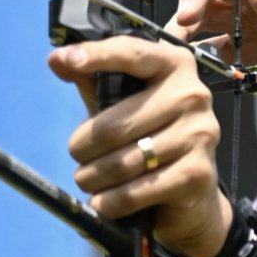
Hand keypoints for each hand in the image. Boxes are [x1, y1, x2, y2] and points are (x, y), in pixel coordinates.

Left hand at [49, 33, 232, 256]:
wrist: (194, 196)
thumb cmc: (152, 140)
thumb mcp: (124, 104)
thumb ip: (94, 80)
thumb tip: (57, 59)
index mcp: (175, 65)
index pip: (131, 53)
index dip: (96, 56)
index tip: (64, 59)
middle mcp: (193, 94)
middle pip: (113, 125)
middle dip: (82, 148)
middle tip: (79, 157)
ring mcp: (200, 134)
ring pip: (121, 163)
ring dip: (93, 178)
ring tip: (89, 181)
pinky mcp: (198, 174)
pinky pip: (135, 192)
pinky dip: (110, 202)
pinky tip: (104, 202)